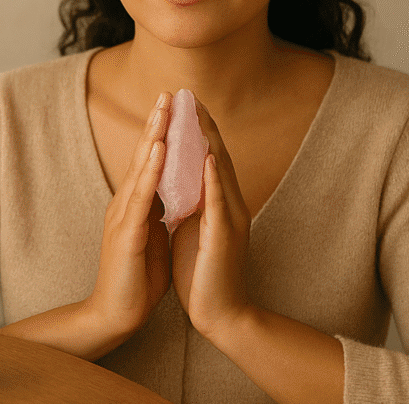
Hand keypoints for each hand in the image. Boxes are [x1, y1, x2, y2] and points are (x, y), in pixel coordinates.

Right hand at [83, 91, 171, 344]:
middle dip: (156, 123)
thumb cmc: (137, 278)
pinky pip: (141, 197)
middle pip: (142, 155)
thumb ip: (158, 211)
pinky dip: (150, 170)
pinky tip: (158, 150)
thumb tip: (173, 191)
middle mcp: (125, 203)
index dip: (162, 133)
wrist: (116, 314)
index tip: (177, 106)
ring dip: (152, 136)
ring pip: (139, 168)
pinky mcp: (126, 233)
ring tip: (164, 109)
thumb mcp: (152, 235)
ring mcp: (122, 216)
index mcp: (135, 204)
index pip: (150, 161)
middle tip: (169, 92)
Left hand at [170, 100, 252, 339]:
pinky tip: (208, 158)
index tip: (183, 102)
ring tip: (197, 113)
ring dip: (209, 141)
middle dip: (202, 124)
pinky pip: (219, 203)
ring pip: (220, 172)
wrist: (219, 315)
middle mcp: (228, 206)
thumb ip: (190, 202)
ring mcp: (229, 220)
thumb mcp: (192, 228)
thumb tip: (178, 180)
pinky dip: (214, 179)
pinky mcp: (224, 239)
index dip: (197, 129)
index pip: (208, 158)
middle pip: (216, 156)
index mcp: (217, 203)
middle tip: (189, 94)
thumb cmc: (203, 273)